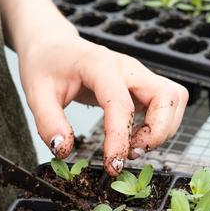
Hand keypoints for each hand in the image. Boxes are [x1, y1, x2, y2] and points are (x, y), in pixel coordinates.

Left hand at [19, 36, 187, 176]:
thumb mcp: (36, 93)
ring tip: (133, 147)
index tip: (112, 165)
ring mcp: (138, 74)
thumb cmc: (45, 66)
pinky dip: (161, 124)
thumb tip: (64, 150)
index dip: (120, 138)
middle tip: (131, 153)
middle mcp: (127, 66)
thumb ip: (49, 123)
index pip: (121, 103)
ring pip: (174, 99)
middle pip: (167, 96)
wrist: (52, 45)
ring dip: (163, 129)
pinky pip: (168, 103)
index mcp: (99, 65)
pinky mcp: (142, 84)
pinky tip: (135, 137)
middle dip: (158, 132)